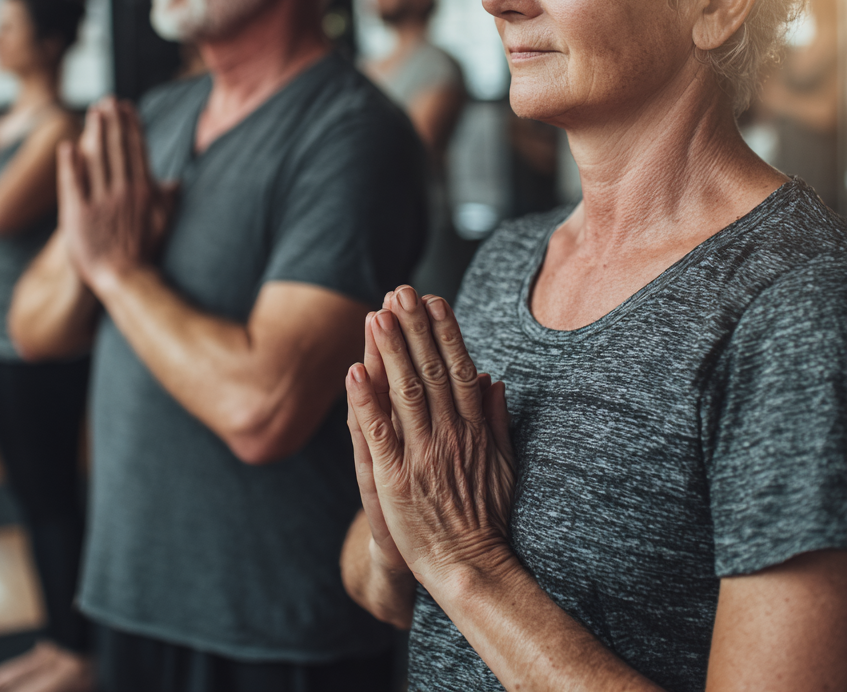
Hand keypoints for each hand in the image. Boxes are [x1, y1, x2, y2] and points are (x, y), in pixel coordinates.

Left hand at [58, 97, 174, 292]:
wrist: (125, 279)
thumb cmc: (144, 251)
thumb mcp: (162, 222)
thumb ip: (168, 198)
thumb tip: (176, 181)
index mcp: (144, 190)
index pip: (136, 150)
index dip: (130, 125)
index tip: (125, 107)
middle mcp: (123, 192)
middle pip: (117, 148)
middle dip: (112, 121)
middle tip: (106, 100)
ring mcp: (100, 202)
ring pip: (97, 159)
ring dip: (94, 132)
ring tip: (92, 112)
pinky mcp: (78, 215)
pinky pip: (73, 184)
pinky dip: (70, 164)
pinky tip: (67, 146)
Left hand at [346, 285, 515, 590]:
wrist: (470, 567)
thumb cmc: (487, 517)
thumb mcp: (504, 464)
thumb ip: (496, 419)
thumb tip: (494, 378)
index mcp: (473, 429)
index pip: (459, 368)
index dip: (445, 332)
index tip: (433, 300)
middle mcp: (450, 435)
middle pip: (431, 370)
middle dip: (414, 328)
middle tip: (400, 291)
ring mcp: (422, 456)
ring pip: (405, 393)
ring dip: (389, 352)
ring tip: (376, 316)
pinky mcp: (396, 480)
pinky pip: (379, 435)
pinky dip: (367, 403)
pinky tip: (354, 373)